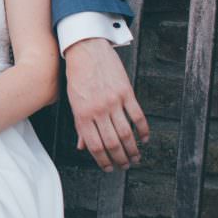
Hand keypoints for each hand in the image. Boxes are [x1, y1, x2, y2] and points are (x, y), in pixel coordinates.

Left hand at [65, 38, 148, 171]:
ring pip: (127, 134)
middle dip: (120, 159)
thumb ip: (79, 126)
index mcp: (82, 114)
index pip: (94, 146)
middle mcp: (98, 110)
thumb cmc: (77, 76)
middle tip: (125, 166)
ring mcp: (113, 101)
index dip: (102, 160)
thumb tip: (81, 147)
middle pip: (112, 143)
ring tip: (135, 157)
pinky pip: (138, 116)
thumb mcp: (73, 101)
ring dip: (133, 150)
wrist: (85, 49)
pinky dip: (143, 131)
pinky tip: (144, 139)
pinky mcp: (126, 92)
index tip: (108, 168)